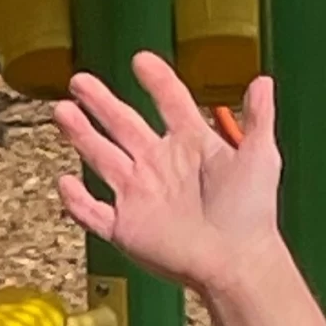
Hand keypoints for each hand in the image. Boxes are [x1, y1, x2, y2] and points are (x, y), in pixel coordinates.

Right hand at [52, 53, 283, 302]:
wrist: (239, 264)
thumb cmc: (252, 215)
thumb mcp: (260, 158)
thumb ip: (258, 118)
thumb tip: (263, 81)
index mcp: (191, 146)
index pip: (170, 104)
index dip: (157, 81)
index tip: (141, 61)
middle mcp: (161, 167)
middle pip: (123, 126)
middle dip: (100, 103)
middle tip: (80, 81)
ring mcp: (141, 197)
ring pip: (102, 159)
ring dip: (81, 135)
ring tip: (62, 110)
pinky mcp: (127, 229)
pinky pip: (93, 214)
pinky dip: (76, 201)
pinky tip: (64, 182)